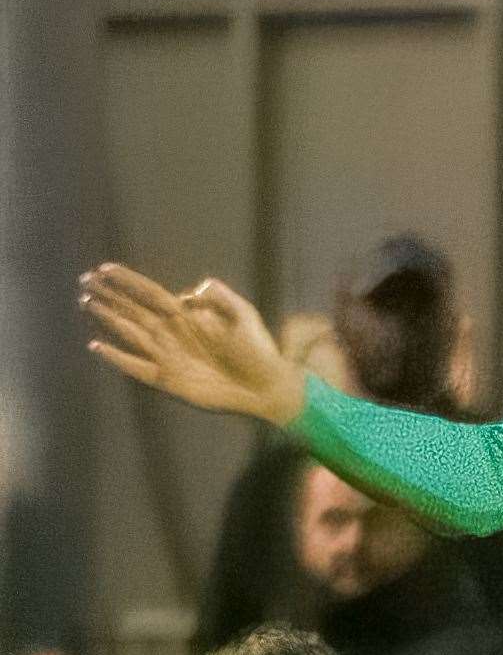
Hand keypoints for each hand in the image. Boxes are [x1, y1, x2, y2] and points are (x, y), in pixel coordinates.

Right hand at [79, 263, 304, 424]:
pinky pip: (136, 367)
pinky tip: (98, 345)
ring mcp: (168, 357)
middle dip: (109, 296)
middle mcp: (172, 334)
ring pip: (129, 334)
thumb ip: (219, 295)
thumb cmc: (258, 350)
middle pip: (133, 310)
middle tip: (84, 282)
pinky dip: (117, 357)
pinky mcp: (168, 381)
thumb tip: (189, 291)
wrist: (267, 386)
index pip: (150, 293)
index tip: (104, 268)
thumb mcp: (243, 313)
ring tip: (87, 303)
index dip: (128, 281)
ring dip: (108, 319)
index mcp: (187, 316)